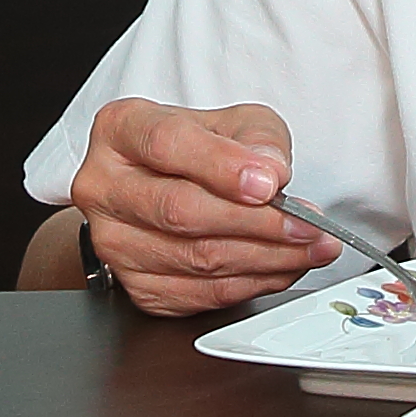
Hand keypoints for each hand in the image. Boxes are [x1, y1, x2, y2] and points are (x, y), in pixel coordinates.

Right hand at [68, 100, 332, 313]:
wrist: (167, 187)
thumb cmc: (200, 149)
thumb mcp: (236, 122)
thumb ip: (257, 140)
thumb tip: (271, 173)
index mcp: (121, 129)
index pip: (166, 145)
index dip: (220, 166)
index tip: (269, 183)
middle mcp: (104, 186)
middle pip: (181, 211)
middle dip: (257, 222)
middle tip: (307, 224)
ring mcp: (113, 242)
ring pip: (195, 259)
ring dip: (266, 258)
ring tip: (311, 247)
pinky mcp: (135, 286)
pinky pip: (200, 294)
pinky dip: (252, 283)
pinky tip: (282, 266)